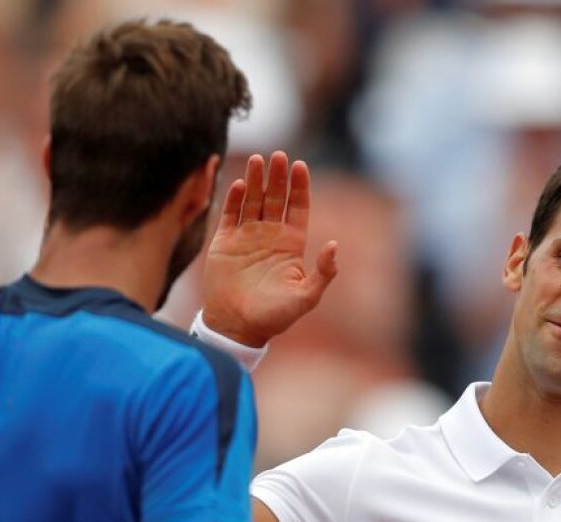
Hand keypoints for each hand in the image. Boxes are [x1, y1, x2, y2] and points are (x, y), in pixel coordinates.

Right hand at [202, 151, 337, 346]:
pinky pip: (230, 214)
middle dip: (278, 177)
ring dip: (256, 180)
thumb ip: (324, 272)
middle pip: (275, 198)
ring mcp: (246, 237)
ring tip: (259, 160)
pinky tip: (240, 183)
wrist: (237, 327)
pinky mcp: (225, 242)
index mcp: (291, 244)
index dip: (299, 187)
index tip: (300, 166)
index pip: (298, 207)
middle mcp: (270, 236)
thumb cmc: (274, 317)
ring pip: (253, 200)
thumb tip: (335, 245)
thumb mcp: (306, 297)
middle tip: (279, 155)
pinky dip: (234, 199)